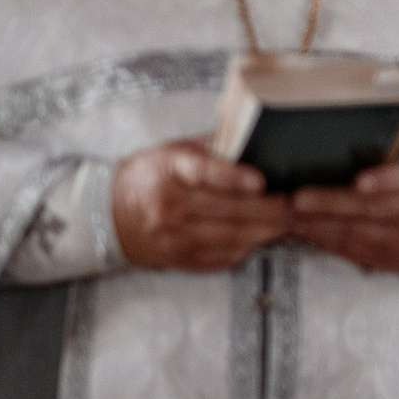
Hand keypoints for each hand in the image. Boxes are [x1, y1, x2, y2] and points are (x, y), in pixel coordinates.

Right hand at [112, 139, 290, 271]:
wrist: (105, 214)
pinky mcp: (176, 258)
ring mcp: (171, 236)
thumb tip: (255, 139)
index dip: (233, 178)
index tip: (260, 182)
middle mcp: (167, 206)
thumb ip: (211, 147)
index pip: (202, 172)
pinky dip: (245, 249)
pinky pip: (219, 257)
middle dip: (267, 209)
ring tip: (287, 223)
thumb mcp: (172, 150)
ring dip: (264, 232)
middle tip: (293, 205)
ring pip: (229, 236)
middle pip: (226, 210)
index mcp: (167, 171)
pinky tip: (263, 240)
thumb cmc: (150, 175)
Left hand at [288, 156, 398, 274]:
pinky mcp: (392, 260)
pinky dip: (325, 240)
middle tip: (298, 199)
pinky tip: (304, 230)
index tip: (360, 182)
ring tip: (290, 215)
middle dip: (331, 204)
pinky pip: (353, 249)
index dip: (385, 180)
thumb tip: (341, 154)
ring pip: (357, 232)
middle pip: (373, 208)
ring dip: (319, 224)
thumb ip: (394, 162)